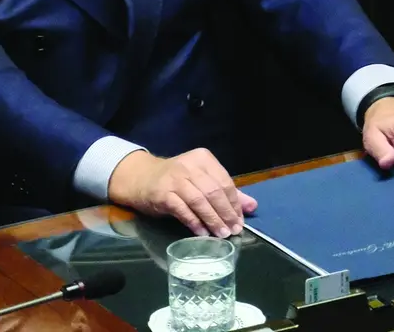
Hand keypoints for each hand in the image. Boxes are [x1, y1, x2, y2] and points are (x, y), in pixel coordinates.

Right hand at [107, 148, 257, 237]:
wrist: (141, 178)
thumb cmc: (176, 180)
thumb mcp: (202, 181)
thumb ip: (226, 193)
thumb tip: (252, 206)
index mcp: (202, 159)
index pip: (224, 182)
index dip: (234, 204)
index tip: (239, 221)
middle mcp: (188, 165)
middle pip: (214, 191)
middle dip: (226, 213)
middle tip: (233, 231)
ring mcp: (174, 179)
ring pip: (200, 201)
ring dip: (212, 220)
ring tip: (220, 234)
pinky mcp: (162, 193)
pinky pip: (183, 210)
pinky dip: (194, 223)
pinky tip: (202, 233)